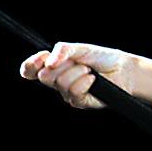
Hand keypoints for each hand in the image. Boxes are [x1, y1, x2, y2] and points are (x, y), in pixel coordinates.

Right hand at [19, 41, 136, 110]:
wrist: (121, 68)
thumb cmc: (99, 58)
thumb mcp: (77, 48)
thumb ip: (61, 50)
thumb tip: (48, 62)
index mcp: (53, 68)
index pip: (30, 70)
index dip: (30, 66)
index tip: (41, 58)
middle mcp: (58, 82)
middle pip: (44, 77)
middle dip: (61, 66)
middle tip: (76, 62)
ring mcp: (68, 94)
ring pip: (61, 83)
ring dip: (77, 72)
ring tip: (88, 70)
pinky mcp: (80, 102)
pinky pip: (75, 91)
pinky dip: (85, 81)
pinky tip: (93, 79)